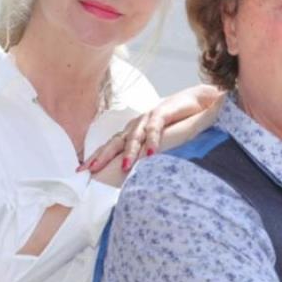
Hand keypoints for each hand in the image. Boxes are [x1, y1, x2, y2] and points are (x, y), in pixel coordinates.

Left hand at [79, 84, 222, 172]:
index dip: (96, 157)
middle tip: (90, 170)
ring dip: (129, 152)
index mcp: (133, 132)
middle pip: (115, 142)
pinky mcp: (163, 112)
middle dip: (102, 156)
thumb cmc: (180, 124)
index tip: (81, 171)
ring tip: (124, 167)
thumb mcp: (163, 142)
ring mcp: (149, 117)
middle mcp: (137, 125)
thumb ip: (150, 156)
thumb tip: (140, 179)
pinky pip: (155, 128)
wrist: (200, 102)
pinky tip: (151, 153)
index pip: (110, 146)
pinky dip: (152, 140)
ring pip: (134, 136)